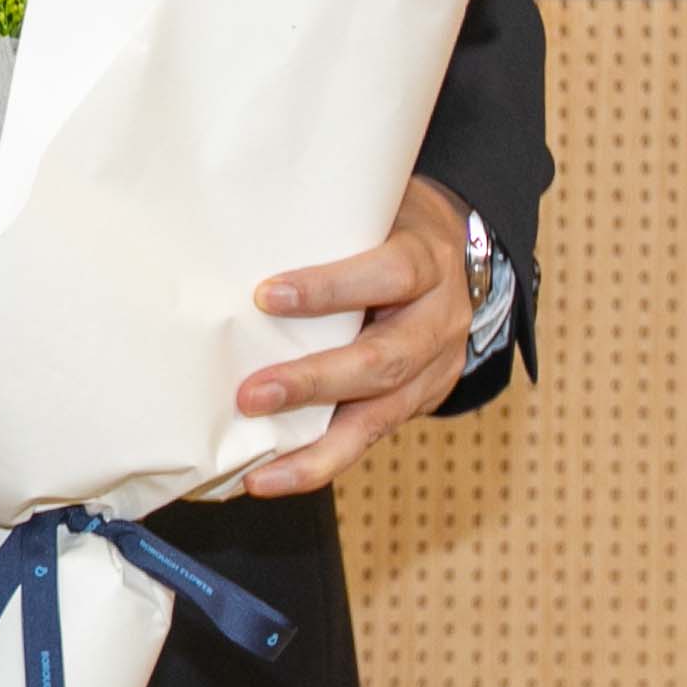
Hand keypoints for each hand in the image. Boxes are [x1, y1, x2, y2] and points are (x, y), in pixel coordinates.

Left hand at [235, 175, 475, 497]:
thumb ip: (323, 222)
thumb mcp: (375, 209)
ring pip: (380, 416)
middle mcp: (439, 321)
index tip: (265, 295)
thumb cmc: (393, 225)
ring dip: (315, 447)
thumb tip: (225, 230)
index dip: (329, 288)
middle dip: (314, 382)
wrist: (461, 256)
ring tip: (259, 471)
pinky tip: (272, 477)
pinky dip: (320, 462)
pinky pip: (370, 437)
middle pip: (384, 359)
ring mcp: (435, 369)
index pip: (388, 273)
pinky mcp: (419, 401)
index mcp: (428, 261)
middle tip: (250, 395)